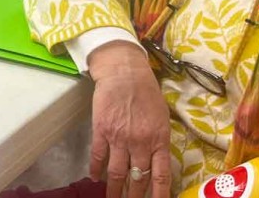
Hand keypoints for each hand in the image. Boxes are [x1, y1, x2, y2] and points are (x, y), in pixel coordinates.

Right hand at [88, 42, 171, 197]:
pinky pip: (98, 157)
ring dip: (114, 190)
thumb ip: (160, 140)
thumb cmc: (146, 92)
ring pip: (117, 173)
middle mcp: (140, 143)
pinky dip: (96, 170)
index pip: (161, 175)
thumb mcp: (162, 117)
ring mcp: (119, 138)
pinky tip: (95, 178)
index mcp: (159, 140)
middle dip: (134, 197)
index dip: (159, 195)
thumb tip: (158, 161)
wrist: (124, 72)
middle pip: (138, 179)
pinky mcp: (101, 131)